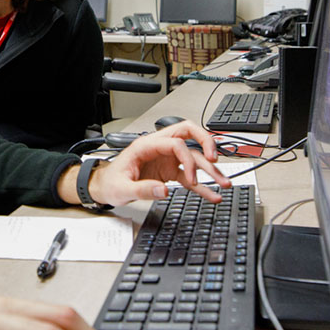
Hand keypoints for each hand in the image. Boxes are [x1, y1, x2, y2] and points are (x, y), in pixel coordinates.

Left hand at [90, 120, 230, 206]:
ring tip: (224, 183)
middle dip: (205, 143)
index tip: (192, 178)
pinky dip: (201, 186)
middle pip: (188, 134)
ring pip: (194, 157)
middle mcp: (159, 149)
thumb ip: (142, 189)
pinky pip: (190, 176)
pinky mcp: (169, 171)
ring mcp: (166, 159)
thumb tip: (164, 191)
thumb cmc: (110, 182)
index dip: (187, 158)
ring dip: (210, 170)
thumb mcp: (122, 188)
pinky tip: (212, 195)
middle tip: (216, 159)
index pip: (175, 142)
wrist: (105, 187)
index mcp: (146, 146)